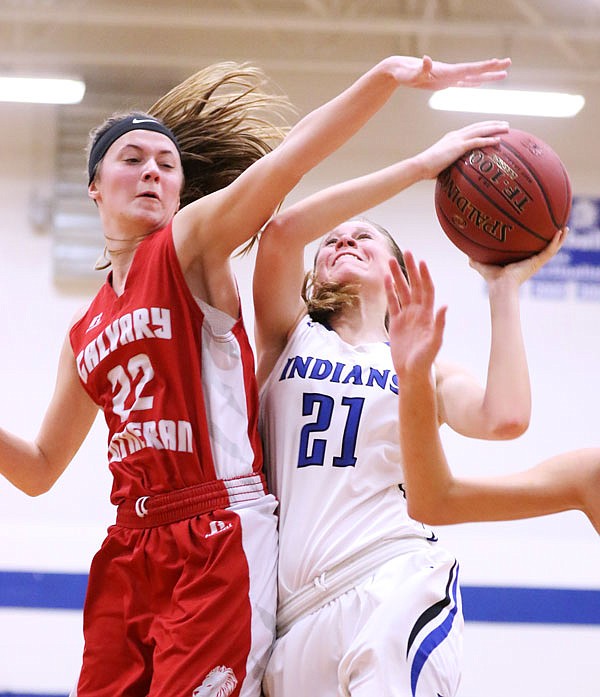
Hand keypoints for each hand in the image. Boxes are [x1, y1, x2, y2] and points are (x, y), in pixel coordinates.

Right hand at [385, 252, 446, 377]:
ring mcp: (407, 316)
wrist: (412, 372)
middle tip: (406, 252)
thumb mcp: (434, 343)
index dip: (424, 276)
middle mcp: (418, 312)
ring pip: (402, 291)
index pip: (427, 290)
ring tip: (391, 261)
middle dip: (410, 269)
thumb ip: (440, 325)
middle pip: (414, 286)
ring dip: (398, 276)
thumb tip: (445, 306)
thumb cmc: (425, 360)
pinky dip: (390, 291)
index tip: (421, 262)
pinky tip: (386, 279)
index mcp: (428, 315)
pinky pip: (393, 303)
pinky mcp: (397, 322)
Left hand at [389, 55, 510, 89]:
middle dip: (492, 68)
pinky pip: (463, 83)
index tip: (499, 62)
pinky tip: (480, 83)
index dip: (484, 66)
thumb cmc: (406, 73)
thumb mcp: (413, 74)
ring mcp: (449, 76)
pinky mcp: (445, 82)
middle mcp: (451, 72)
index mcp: (448, 72)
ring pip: (473, 77)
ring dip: (487, 76)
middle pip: (476, 70)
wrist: (400, 71)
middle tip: (509, 63)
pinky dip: (473, 83)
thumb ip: (422, 68)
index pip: (470, 69)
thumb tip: (426, 59)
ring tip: (503, 75)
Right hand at [414, 120, 509, 179]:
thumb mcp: (441, 165)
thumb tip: (455, 175)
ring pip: (480, 130)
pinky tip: (498, 140)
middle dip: (493, 124)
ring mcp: (457, 140)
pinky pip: (477, 141)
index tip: (493, 126)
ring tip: (507, 128)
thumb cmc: (427, 169)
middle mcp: (456, 135)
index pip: (471, 129)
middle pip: (478, 126)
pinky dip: (488, 140)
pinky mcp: (458, 147)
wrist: (420, 166)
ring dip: (494, 128)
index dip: (483, 127)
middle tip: (505, 124)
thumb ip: (450, 166)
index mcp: (452, 138)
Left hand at [470, 228, 567, 284]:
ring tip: (565, 227)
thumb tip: (464, 254)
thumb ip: (474, 259)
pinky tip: (561, 231)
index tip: (536, 229)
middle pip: (542, 247)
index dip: (533, 240)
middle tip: (555, 225)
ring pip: (552, 248)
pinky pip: (550, 250)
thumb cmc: (492, 278)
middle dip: (549, 237)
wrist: (500, 286)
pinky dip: (557, 241)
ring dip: (560, 238)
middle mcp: (530, 260)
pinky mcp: (538, 262)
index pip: (529, 248)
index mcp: (520, 260)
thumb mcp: (482, 264)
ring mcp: (536, 261)